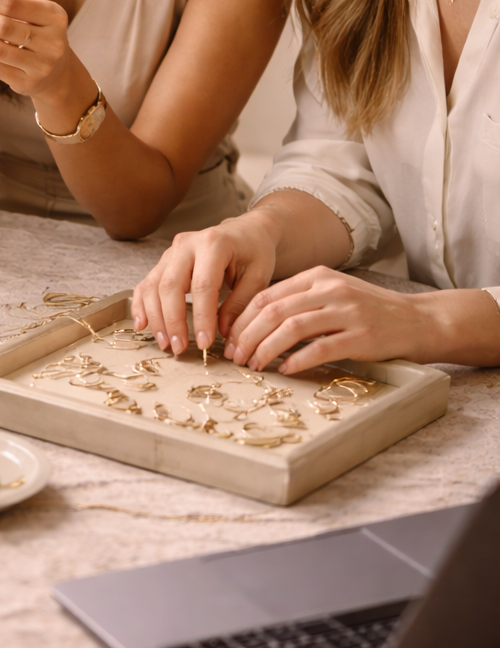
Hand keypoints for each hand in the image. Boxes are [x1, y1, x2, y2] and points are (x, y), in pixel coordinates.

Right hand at [132, 217, 277, 357]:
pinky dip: (141, 305)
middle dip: (172, 320)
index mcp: (214, 244)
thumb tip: (223, 333)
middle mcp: (187, 244)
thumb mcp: (258, 277)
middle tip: (179, 348)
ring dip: (156, 318)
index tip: (204, 343)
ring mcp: (171, 251)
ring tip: (166, 344)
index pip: (203, 285)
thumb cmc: (254, 253)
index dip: (202, 317)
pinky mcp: (164, 261)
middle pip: (170, 285)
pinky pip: (146, 284)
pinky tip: (142, 325)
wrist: (245, 231)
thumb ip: (240, 304)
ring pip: (153, 286)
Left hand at [222, 268, 436, 373]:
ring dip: (265, 349)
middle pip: (274, 311)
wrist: (418, 321)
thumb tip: (255, 324)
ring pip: (292, 328)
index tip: (228, 339)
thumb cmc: (369, 312)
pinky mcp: (361, 336)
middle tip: (234, 356)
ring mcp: (347, 312)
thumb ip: (300, 302)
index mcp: (317, 276)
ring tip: (253, 365)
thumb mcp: (333, 295)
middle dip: (247, 336)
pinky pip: (320, 348)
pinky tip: (284, 370)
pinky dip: (297, 360)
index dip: (242, 318)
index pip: (267, 295)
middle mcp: (330, 289)